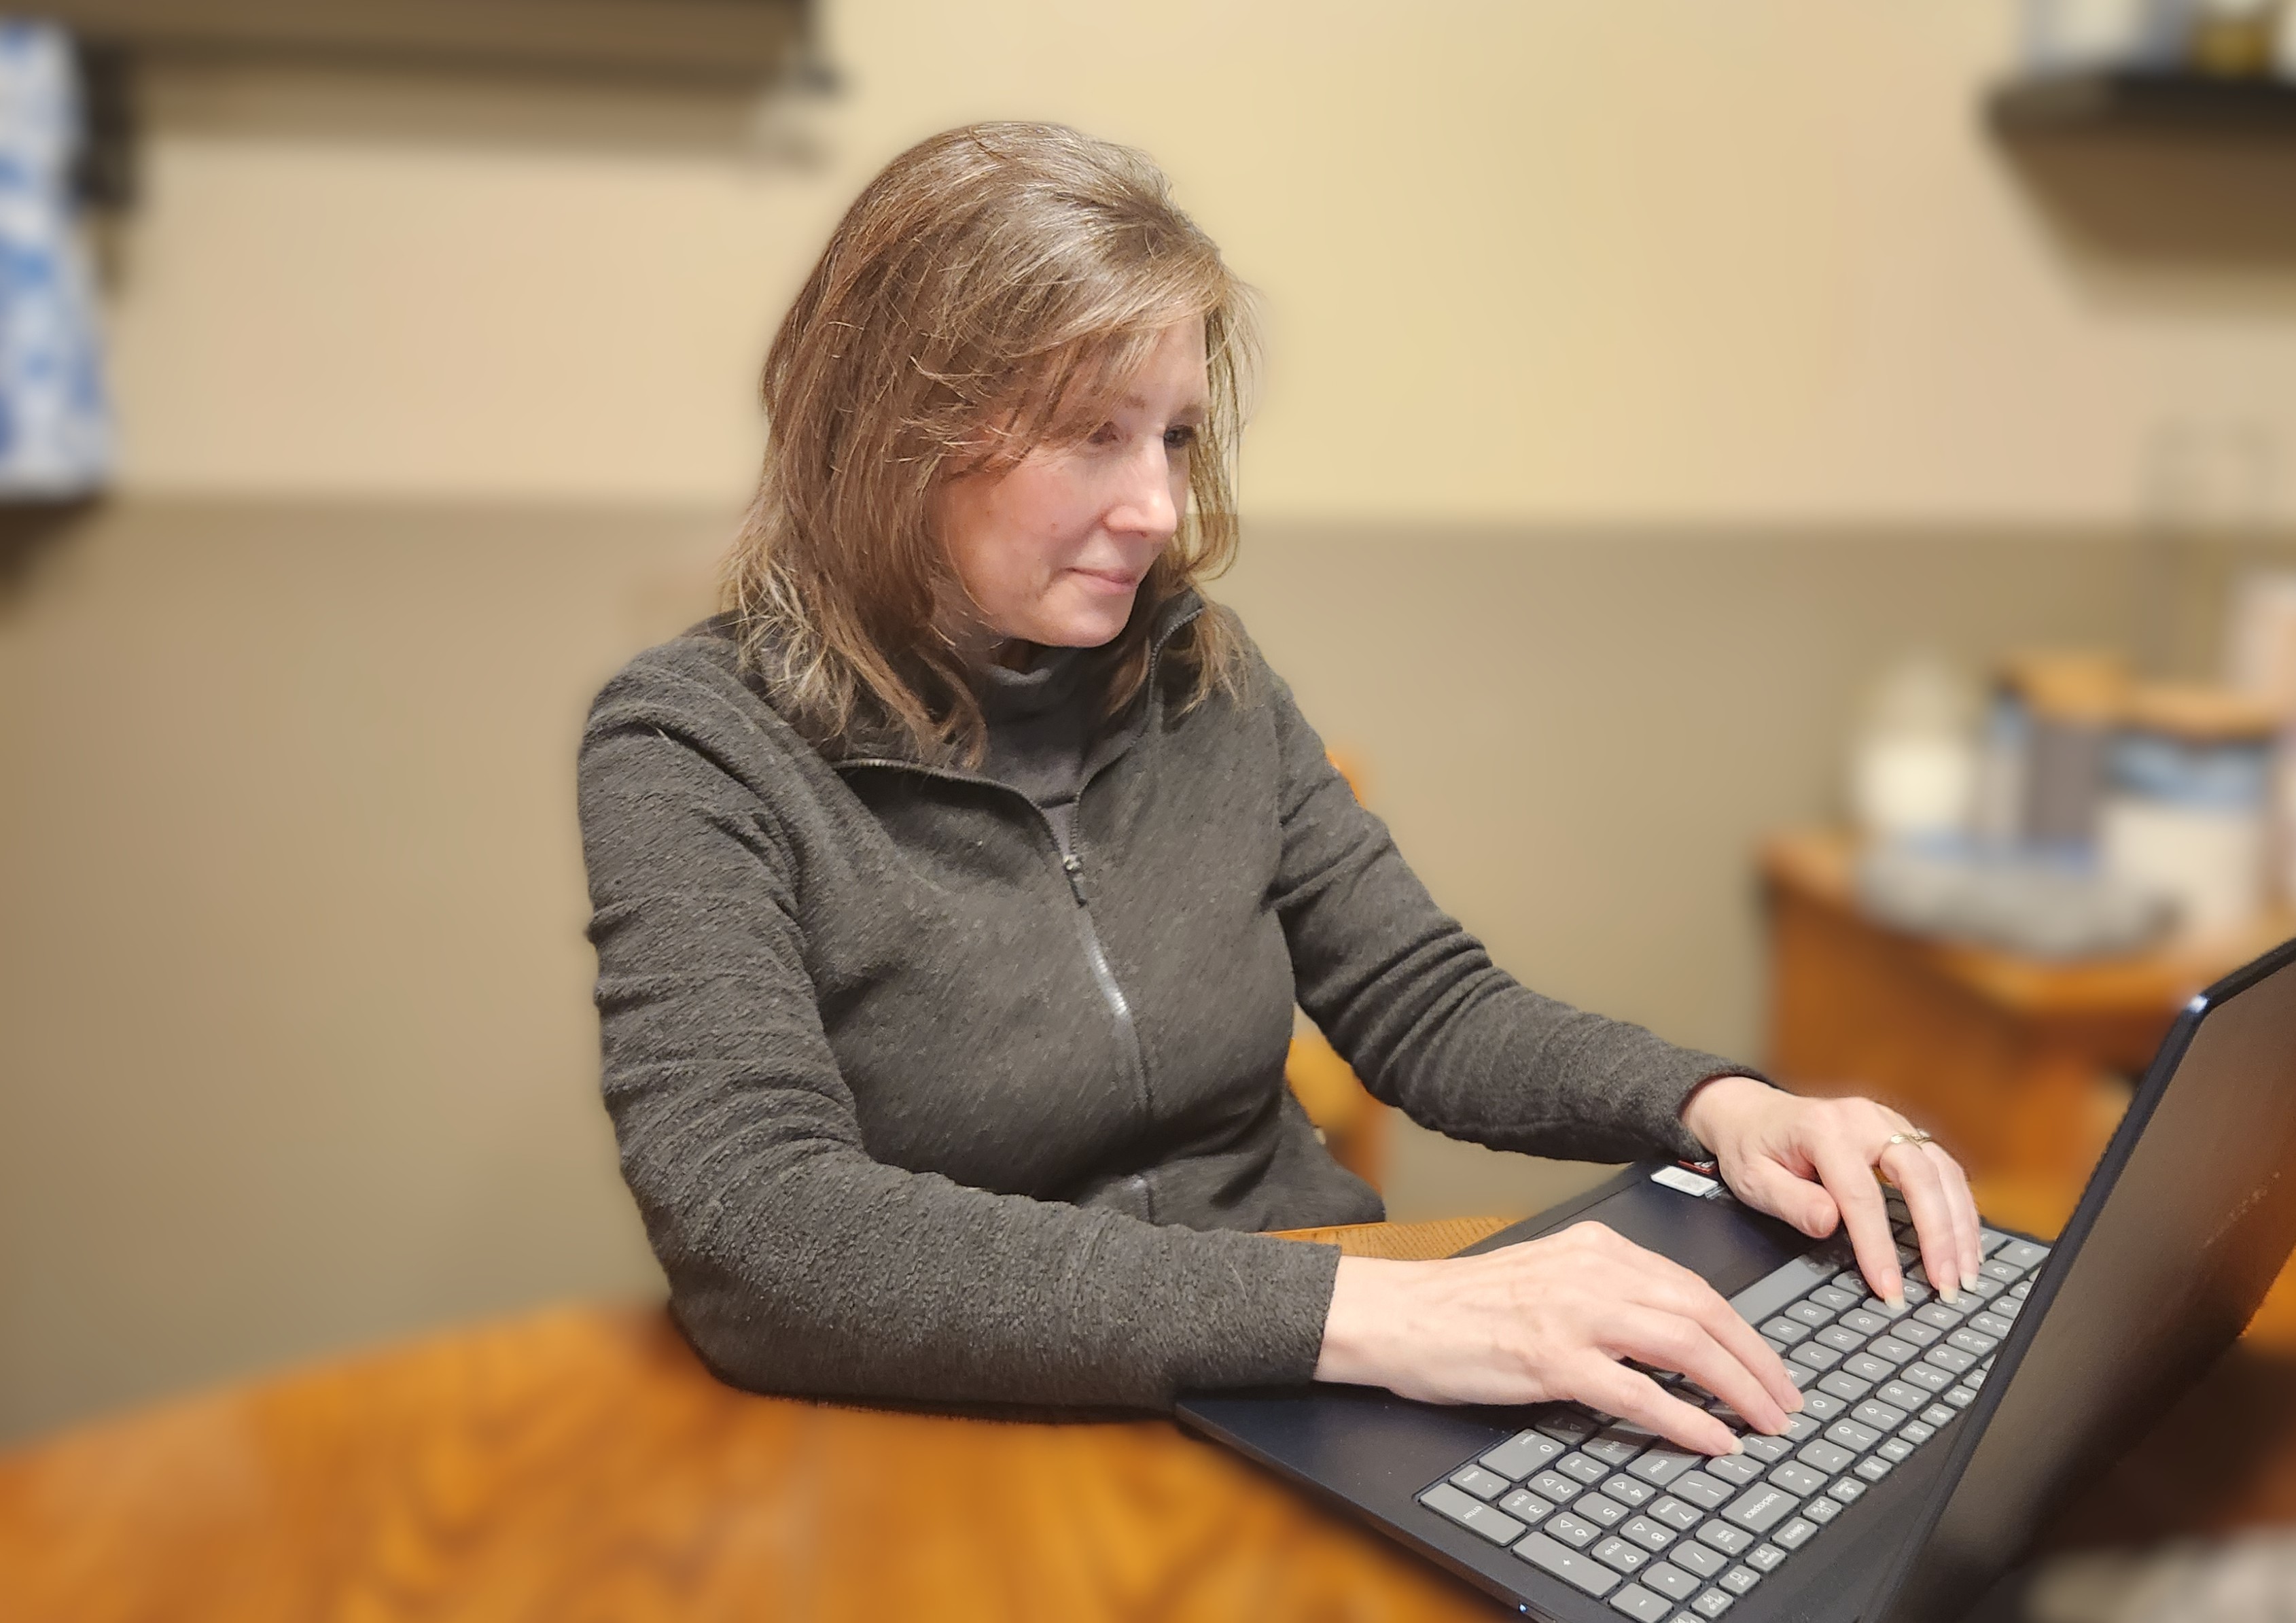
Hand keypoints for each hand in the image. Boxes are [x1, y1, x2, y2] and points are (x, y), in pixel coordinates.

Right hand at [1314, 1221, 1802, 1454]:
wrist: (1398, 1314)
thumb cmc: (1464, 1304)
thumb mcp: (1546, 1276)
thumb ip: (1603, 1291)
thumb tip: (1668, 1333)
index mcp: (1596, 1247)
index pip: (1692, 1285)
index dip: (1742, 1331)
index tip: (1769, 1365)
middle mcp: (1592, 1271)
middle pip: (1702, 1311)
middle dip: (1756, 1361)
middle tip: (1786, 1401)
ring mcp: (1573, 1313)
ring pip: (1684, 1344)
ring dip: (1737, 1388)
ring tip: (1764, 1422)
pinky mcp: (1551, 1358)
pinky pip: (1637, 1391)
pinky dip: (1685, 1417)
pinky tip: (1712, 1439)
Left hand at [1681, 1075, 1982, 1307]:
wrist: (1752, 1113)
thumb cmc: (1752, 1148)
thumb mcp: (1752, 1178)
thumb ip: (1790, 1201)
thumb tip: (1830, 1223)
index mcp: (1824, 1129)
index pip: (1861, 1195)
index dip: (1878, 1246)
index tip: (1889, 1288)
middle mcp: (1865, 1118)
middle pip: (1919, 1176)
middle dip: (1939, 1236)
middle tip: (1947, 1286)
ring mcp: (1889, 1122)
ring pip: (1942, 1171)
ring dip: (1961, 1224)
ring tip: (1965, 1274)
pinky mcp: (1904, 1134)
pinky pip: (1943, 1169)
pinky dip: (1960, 1207)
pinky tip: (1965, 1242)